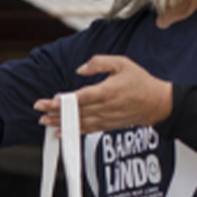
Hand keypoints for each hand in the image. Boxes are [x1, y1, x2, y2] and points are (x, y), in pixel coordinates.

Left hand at [34, 55, 171, 134]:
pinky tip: (59, 133)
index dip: (67, 100)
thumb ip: (99, 62)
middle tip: (39, 108)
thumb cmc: (140, 82)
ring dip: (60, 122)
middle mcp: (105, 107)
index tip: (53, 100)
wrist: (157, 103)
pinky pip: (86, 130)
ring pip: (79, 122)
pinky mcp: (106, 126)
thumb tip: (80, 70)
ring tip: (44, 121)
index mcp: (108, 91)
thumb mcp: (122, 63)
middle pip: (76, 111)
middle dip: (56, 111)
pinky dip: (71, 132)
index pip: (84, 96)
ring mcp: (105, 118)